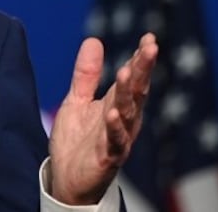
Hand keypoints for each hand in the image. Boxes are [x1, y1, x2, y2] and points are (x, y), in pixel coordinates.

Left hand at [47, 33, 157, 204]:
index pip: (133, 78)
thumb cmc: (78, 140)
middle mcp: (124, 120)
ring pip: (128, 113)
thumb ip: (86, 75)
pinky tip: (113, 112)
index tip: (149, 38)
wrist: (67, 179)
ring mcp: (118, 138)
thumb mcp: (78, 100)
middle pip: (136, 91)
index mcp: (118, 104)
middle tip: (150, 47)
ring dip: (127, 93)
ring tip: (126, 72)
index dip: (140, 59)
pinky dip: (115, 127)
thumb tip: (94, 40)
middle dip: (142, 69)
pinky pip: (114, 141)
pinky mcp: (107, 156)